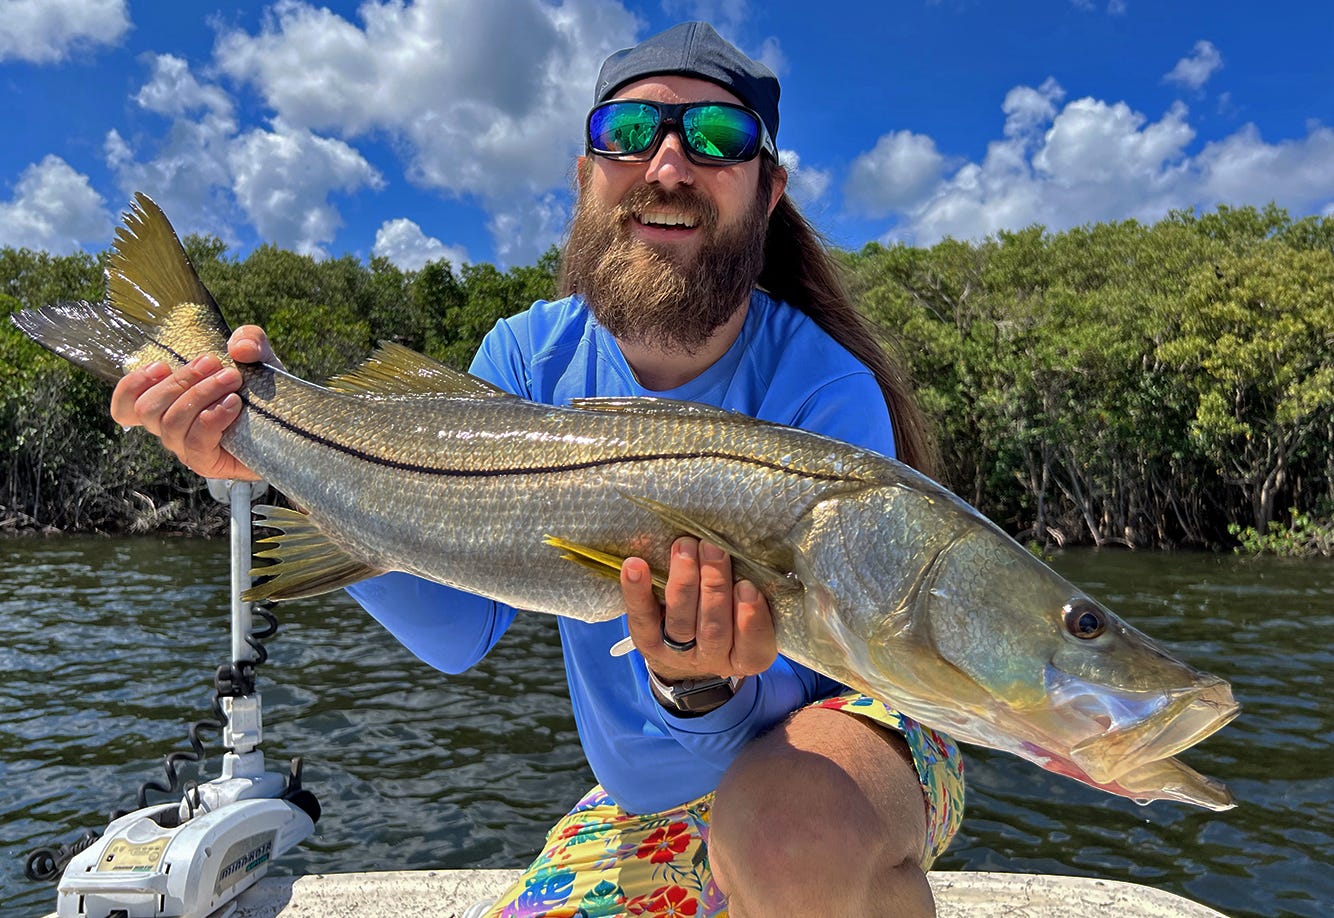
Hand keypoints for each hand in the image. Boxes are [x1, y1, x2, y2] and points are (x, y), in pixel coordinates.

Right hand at [109, 325, 274, 480]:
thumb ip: (249, 340)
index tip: (161, 366)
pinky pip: (195, 442)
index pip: (126, 405)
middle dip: (180, 381)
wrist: (292, 429)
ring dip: (200, 395)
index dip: (130, 386)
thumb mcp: (259, 359)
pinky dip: (212, 418)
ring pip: (170, 423)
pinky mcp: (207, 464)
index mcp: (170, 403)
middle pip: (147, 408)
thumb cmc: (264, 394)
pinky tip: (234, 405)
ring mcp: (187, 448)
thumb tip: (238, 346)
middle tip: (214, 363)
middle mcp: (172, 427)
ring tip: (232, 380)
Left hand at [622, 537, 776, 681]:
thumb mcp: (747, 618)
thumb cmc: (727, 620)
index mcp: (746, 657)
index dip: (751, 619)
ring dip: (684, 582)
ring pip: (681, 623)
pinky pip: (642, 617)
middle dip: (714, 585)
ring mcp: (677, 653)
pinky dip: (637, 590)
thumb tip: (748, 553)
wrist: (685, 655)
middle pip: (714, 628)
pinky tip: (635, 565)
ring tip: (685, 547)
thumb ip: (751, 594)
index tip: (748, 587)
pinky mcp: (648, 641)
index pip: (753, 647)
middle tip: (713, 548)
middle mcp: (713, 658)